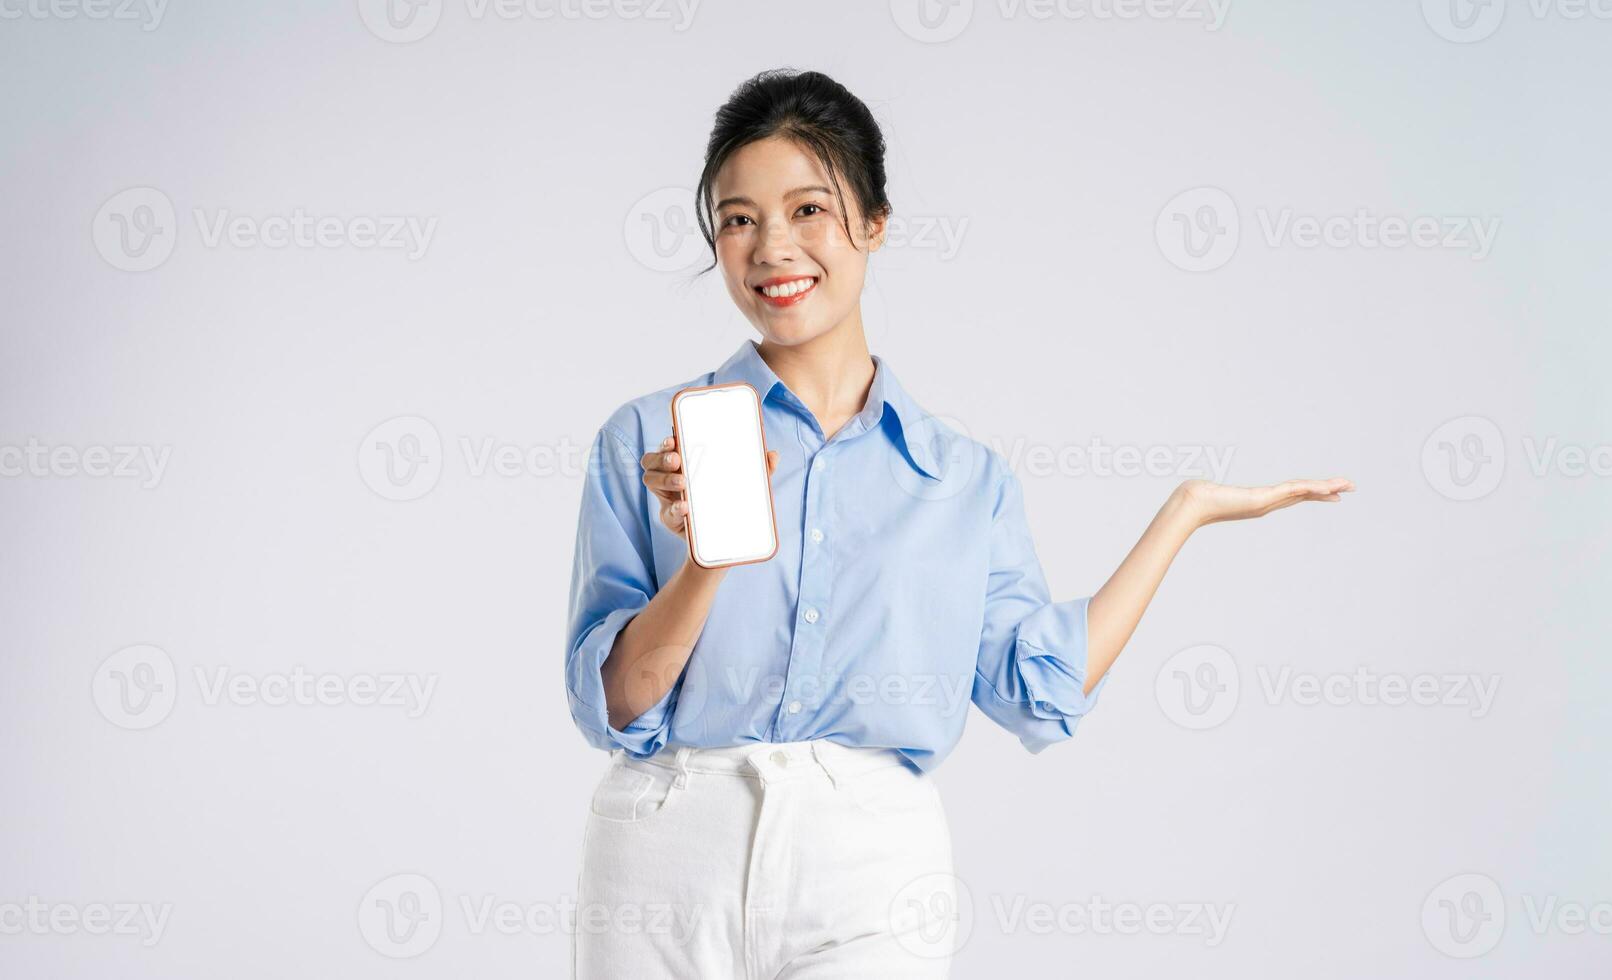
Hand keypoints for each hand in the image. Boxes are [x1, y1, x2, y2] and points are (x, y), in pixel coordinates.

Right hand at [642, 435, 778, 539]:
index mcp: (685, 463)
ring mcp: (667, 497)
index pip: (667, 446)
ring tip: (683, 483)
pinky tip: (685, 507)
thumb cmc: (730, 502)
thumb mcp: (745, 485)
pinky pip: (666, 512)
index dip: (666, 440)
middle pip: (650, 460)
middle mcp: (670, 477)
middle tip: (677, 460)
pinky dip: (675, 508)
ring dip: (664, 478)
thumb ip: (758, 470)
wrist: (724, 540)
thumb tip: (773, 455)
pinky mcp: (671, 518)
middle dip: (661, 457)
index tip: (674, 438)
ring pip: (650, 480)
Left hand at [1173, 476, 1355, 528]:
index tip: (1333, 492)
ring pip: (1303, 492)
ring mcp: (1268, 501)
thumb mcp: (1217, 492)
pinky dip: (1308, 489)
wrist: (1195, 504)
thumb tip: (1208, 484)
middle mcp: (1269, 502)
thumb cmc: (1203, 500)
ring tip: (1345, 486)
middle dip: (1328, 491)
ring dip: (1325, 489)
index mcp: (1263, 500)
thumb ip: (1219, 490)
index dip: (1315, 492)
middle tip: (1350, 488)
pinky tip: (1323, 487)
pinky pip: (1292, 491)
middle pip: (1305, 493)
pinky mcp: (1263, 499)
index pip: (1295, 494)